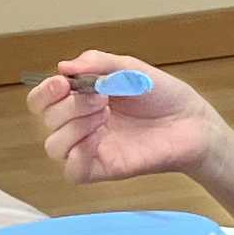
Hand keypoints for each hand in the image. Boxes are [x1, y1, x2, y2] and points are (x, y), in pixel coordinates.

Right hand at [26, 54, 212, 185]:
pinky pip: (73, 171)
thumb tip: (63, 66)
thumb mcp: (129, 68)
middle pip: (47, 120)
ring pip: (54, 146)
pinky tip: (100, 137)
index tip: (64, 83)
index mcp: (81, 99)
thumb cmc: (163, 95)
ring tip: (104, 114)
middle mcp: (81, 125)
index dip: (44, 92)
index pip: (41, 101)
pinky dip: (79, 153)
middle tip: (101, 97)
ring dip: (74, 125)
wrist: (192, 122)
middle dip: (70, 104)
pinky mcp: (104, 168)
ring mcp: (92, 148)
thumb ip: (98, 63)